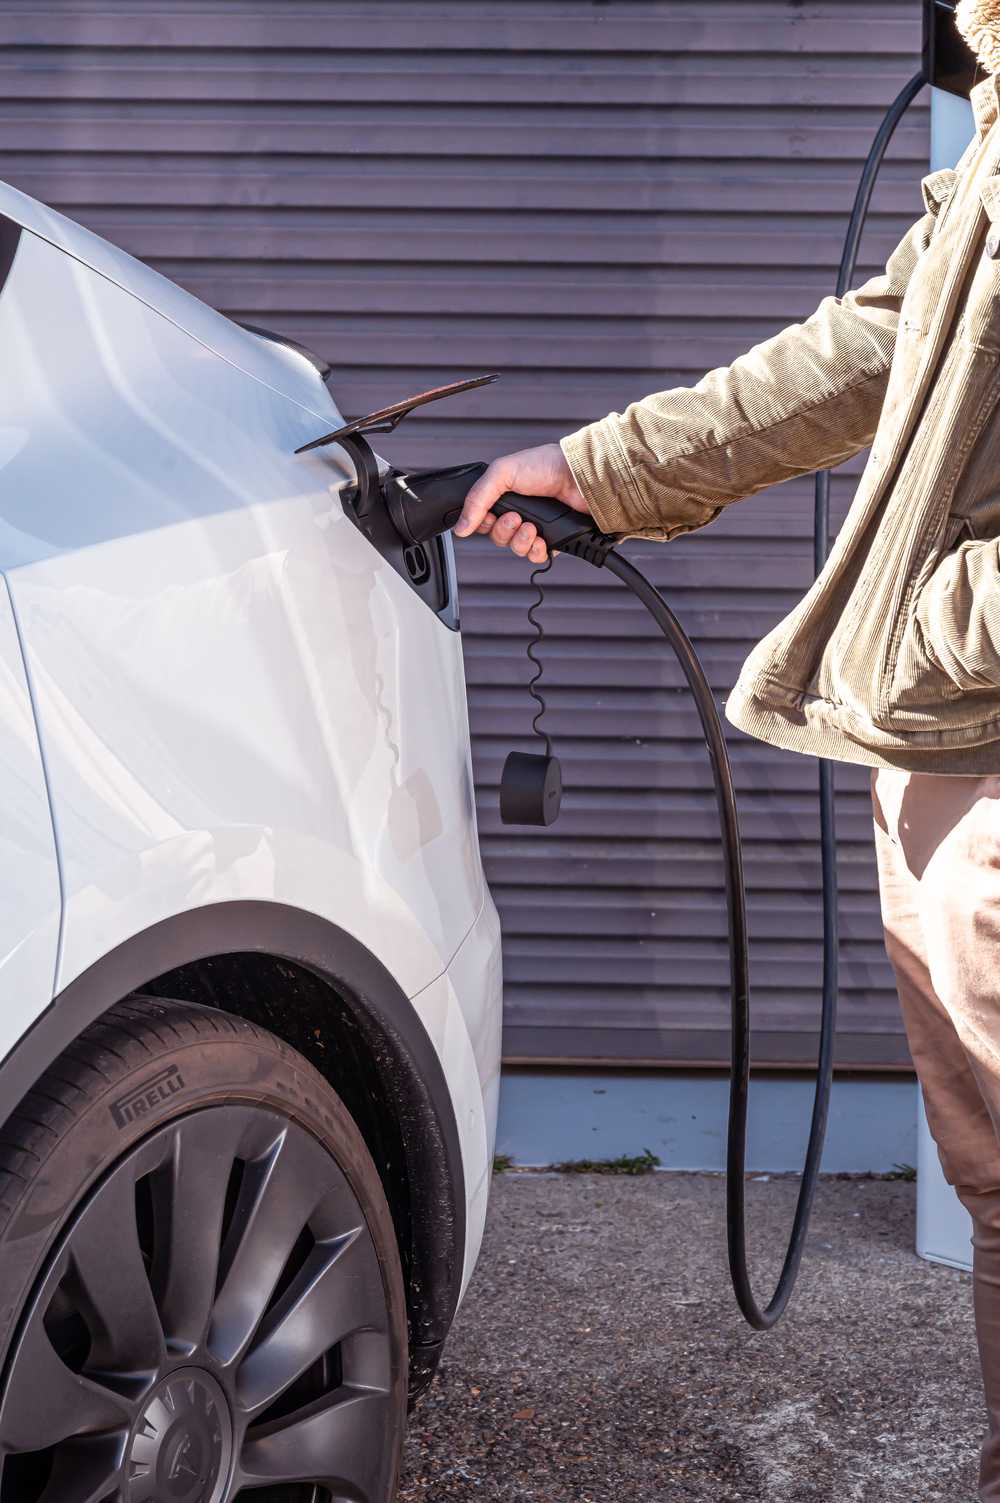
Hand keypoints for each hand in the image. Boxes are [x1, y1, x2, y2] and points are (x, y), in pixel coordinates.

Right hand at [452, 442, 590, 562]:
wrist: (579, 476)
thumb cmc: (546, 466)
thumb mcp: (502, 473)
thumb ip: (477, 499)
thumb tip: (460, 527)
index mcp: (505, 497)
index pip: (483, 521)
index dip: (482, 524)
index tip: (489, 518)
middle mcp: (520, 513)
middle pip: (498, 537)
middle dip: (504, 531)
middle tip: (515, 518)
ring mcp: (537, 528)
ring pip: (516, 549)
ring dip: (520, 541)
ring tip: (532, 527)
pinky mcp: (554, 540)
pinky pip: (537, 557)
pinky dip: (536, 551)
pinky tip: (541, 539)